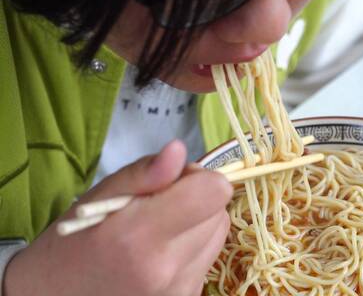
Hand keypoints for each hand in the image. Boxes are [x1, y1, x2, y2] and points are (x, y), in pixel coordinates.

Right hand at [3, 141, 231, 295]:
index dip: (197, 177)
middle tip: (159, 206)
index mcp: (140, 236)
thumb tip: (179, 150)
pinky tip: (162, 253)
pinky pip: (208, 258)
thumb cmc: (73, 243)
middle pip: (219, 212)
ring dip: (198, 224)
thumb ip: (144, 173)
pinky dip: (193, 248)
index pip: (213, 192)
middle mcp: (166, 268)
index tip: (172, 181)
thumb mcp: (100, 198)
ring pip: (218, 235)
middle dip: (197, 200)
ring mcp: (179, 290)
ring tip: (159, 230)